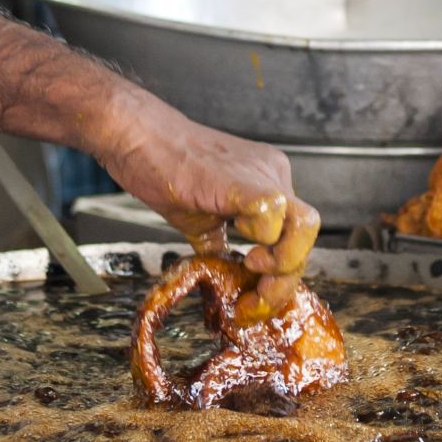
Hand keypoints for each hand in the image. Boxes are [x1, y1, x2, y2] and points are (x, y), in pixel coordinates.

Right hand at [96, 88, 319, 324]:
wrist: (136, 136)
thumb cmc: (162, 169)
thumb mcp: (200, 220)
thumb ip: (220, 247)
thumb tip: (225, 280)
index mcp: (268, 185)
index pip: (292, 240)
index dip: (277, 280)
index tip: (250, 305)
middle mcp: (275, 176)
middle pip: (305, 238)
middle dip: (282, 284)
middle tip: (252, 305)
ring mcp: (263, 175)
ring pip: (305, 226)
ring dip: (282, 265)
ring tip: (251, 272)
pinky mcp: (241, 180)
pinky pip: (274, 212)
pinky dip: (265, 241)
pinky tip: (243, 253)